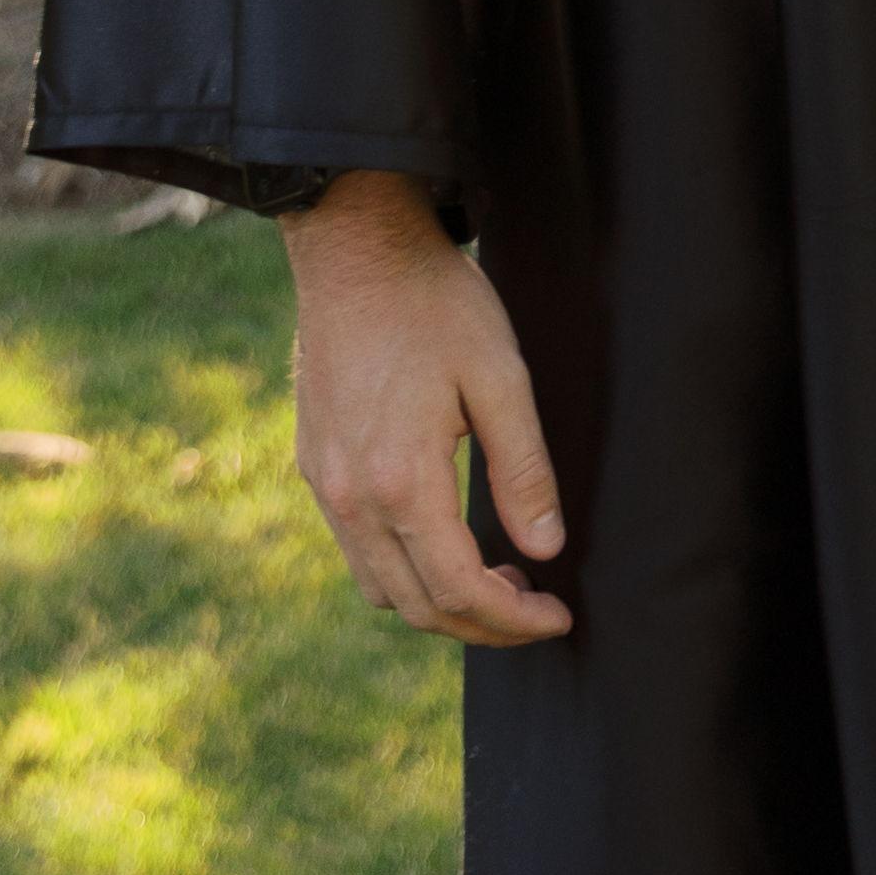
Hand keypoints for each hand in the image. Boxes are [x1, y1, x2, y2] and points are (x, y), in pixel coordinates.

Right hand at [280, 176, 573, 643]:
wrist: (355, 249)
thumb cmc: (435, 303)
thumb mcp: (500, 375)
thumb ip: (523, 467)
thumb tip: (545, 548)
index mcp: (400, 481)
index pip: (459, 590)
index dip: (513, 620)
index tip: (558, 618)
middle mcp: (352, 499)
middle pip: (417, 606)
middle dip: (481, 625)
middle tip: (535, 610)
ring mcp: (326, 486)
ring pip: (381, 588)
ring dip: (439, 603)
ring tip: (497, 580)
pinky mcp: (317, 466)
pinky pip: (357, 551)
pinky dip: (404, 570)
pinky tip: (445, 542)